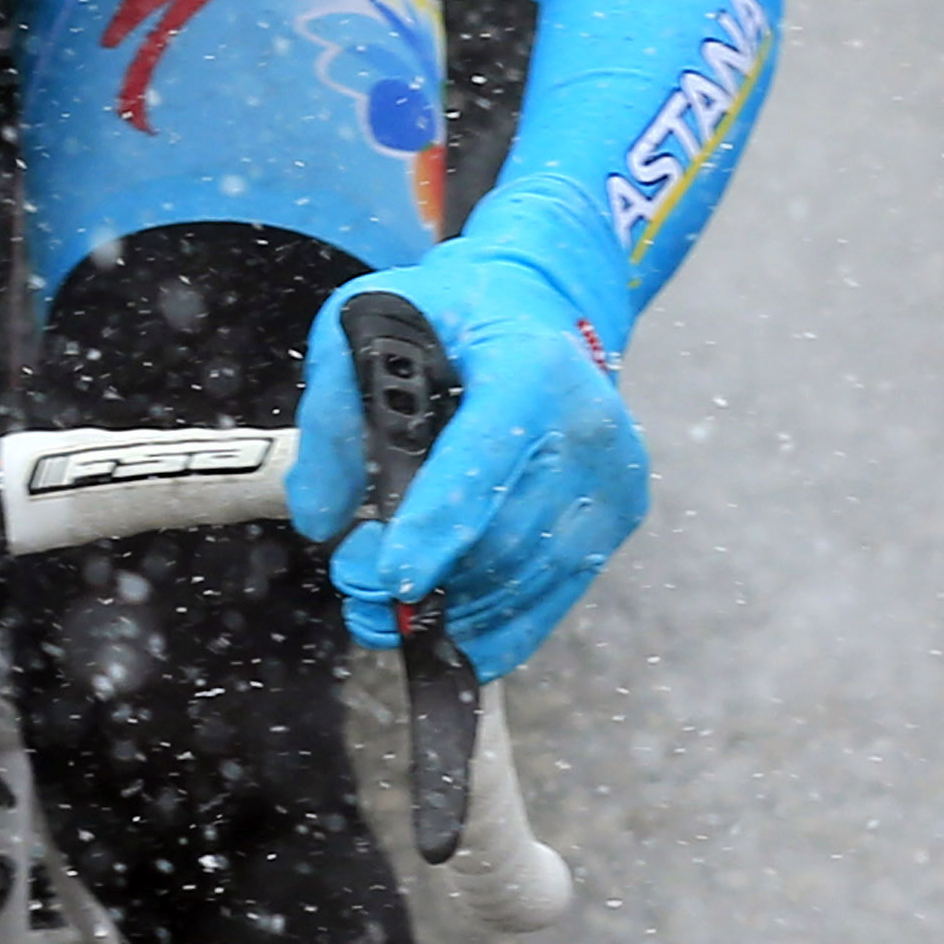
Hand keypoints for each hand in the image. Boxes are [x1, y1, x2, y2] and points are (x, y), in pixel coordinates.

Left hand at [290, 249, 647, 680]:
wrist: (537, 306)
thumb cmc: (447, 318)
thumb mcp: (364, 327)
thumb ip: (332, 415)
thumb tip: (321, 521)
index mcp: (529, 367)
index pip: (483, 459)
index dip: (438, 525)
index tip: (397, 580)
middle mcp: (587, 422)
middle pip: (506, 534)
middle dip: (431, 579)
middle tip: (357, 591)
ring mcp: (614, 472)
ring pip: (533, 575)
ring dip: (460, 612)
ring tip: (388, 616)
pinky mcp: (621, 509)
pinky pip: (560, 590)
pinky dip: (505, 624)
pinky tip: (456, 637)